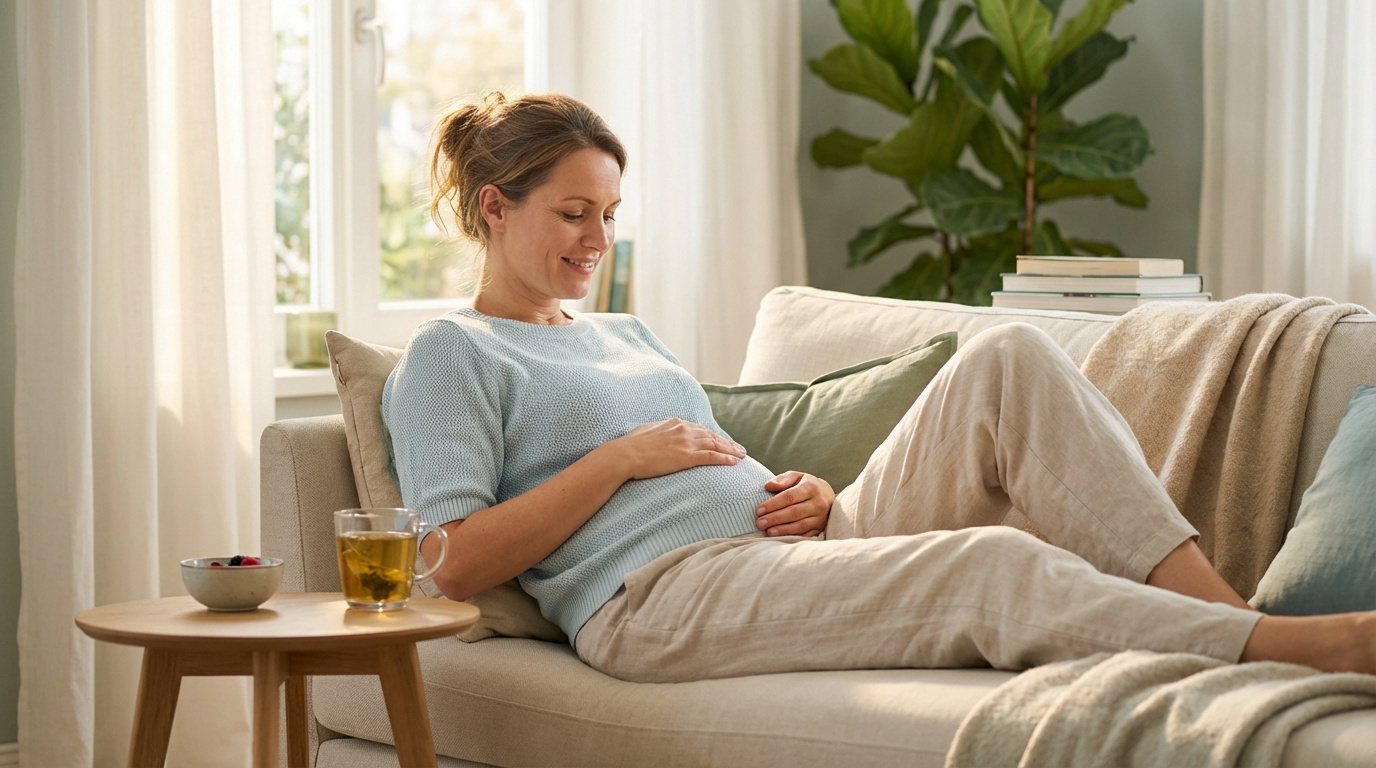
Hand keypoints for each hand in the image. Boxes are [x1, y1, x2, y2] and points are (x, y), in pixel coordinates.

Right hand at [607, 418, 747, 480]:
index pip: (700, 430)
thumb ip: (658, 432)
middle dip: (728, 443)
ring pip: (715, 445)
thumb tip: (659, 435)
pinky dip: (724, 458)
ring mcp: (685, 442)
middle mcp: (683, 429)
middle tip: (740, 449)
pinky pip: (710, 456)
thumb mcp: (646, 432)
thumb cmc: (630, 446)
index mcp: (675, 423)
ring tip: (742, 456)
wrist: (624, 454)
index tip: (723, 442)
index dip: (714, 436)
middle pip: (712, 436)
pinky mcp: (685, 456)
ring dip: (731, 450)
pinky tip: (733, 462)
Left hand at [756, 471, 832, 536]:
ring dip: (783, 530)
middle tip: (760, 523)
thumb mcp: (796, 476)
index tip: (759, 510)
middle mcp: (818, 503)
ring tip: (768, 531)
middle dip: (775, 518)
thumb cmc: (806, 485)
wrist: (827, 496)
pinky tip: (780, 537)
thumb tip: (768, 486)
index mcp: (811, 487)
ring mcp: (820, 517)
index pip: (789, 496)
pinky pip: (805, 535)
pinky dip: (792, 537)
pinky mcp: (820, 528)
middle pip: (794, 512)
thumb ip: (783, 480)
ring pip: (800, 525)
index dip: (773, 504)